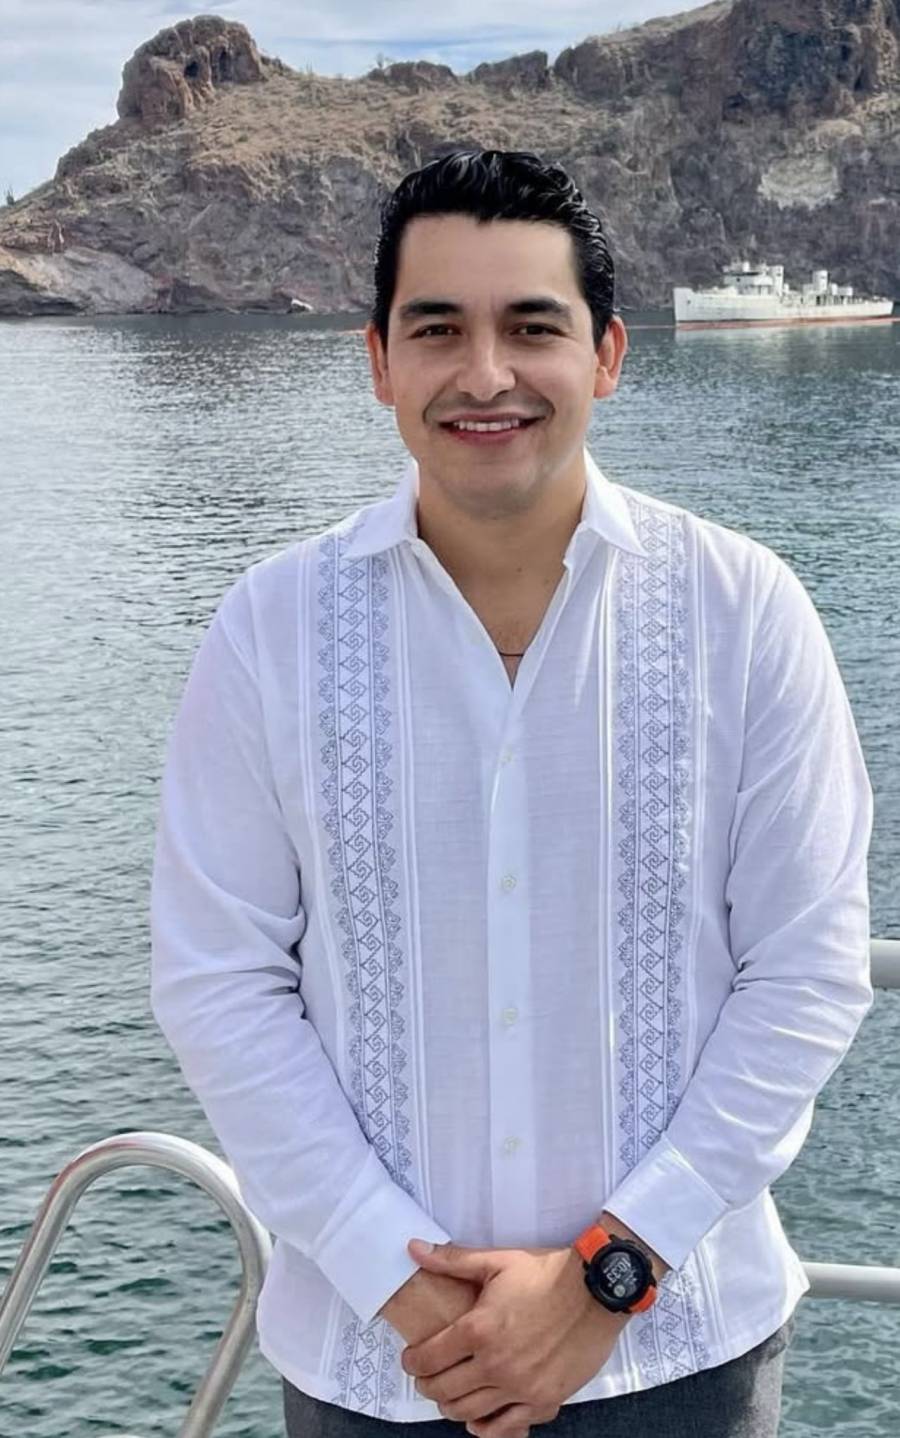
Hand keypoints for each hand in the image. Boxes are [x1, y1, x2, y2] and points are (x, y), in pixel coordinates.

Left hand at [400, 1240, 627, 1437]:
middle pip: (444, 1391)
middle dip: (427, 1385)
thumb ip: (452, 1260)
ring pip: (470, 1412)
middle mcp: (495, 1365)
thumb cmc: (547, 1274)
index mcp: (479, 1329)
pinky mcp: (545, 1401)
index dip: (412, 1362)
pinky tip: (479, 1421)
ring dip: (451, 1407)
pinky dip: (488, 1428)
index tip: (411, 1360)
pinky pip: (508, 1427)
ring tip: (450, 1395)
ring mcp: (521, 1388)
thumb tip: (415, 1247)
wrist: (596, 1290)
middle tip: (426, 1377)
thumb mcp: (497, 1261)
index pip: (429, 1358)